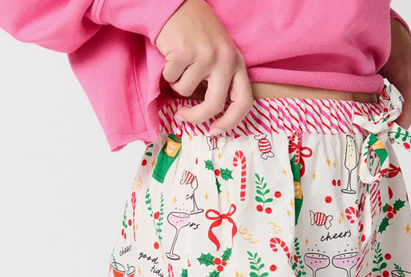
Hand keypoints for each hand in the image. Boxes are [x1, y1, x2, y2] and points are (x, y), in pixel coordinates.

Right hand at [156, 0, 252, 133]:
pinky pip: (171, 79)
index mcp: (237, 63)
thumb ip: (220, 81)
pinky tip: (170, 56)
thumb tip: (212, 115)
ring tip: (178, 65)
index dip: (231, 122)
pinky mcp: (184, 53)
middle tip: (182, 117)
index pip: (244, 102)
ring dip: (176, 84)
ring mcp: (206, 56)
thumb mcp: (218, 55)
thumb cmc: (196, 34)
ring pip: (186, 91)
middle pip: (214, 105)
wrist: (175, 6)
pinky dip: (166, 73)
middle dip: (196, 117)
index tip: (216, 131)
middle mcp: (225, 60)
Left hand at [379, 18, 410, 129]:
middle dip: (399, 119)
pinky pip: (410, 89)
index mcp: (406, 72)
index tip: (393, 134)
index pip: (410, 105)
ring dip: (399, 109)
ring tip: (383, 117)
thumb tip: (367, 113)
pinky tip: (386, 101)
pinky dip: (400, 98)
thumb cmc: (377, 43)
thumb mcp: (369, 68)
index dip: (403, 123)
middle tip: (383, 129)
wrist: (388, 22)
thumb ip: (370, 90)